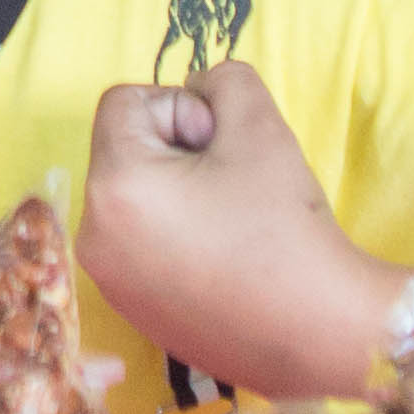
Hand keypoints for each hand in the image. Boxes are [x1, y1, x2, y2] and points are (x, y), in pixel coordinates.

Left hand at [75, 62, 393, 398]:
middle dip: (177, 150)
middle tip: (234, 182)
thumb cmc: (284, 226)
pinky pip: (141, 244)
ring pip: (135, 197)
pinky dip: (176, 234)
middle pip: (125, 151)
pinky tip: (226, 257)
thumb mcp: (259, 124)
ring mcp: (110, 282)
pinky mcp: (133, 312)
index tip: (222, 147)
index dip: (180, 108)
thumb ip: (223, 80)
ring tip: (232, 220)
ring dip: (178, 190)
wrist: (319, 332)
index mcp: (113, 186)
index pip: (123, 103)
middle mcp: (94, 237)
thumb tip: (198, 89)